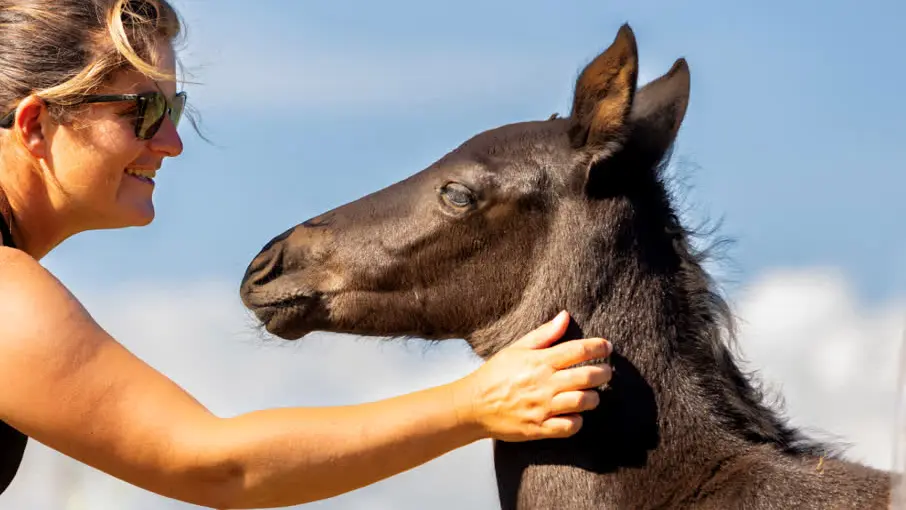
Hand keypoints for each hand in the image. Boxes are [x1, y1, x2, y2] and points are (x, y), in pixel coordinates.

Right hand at [451, 311, 611, 441]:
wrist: (473, 405)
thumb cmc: (495, 374)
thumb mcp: (517, 348)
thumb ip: (544, 334)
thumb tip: (565, 316)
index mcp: (539, 361)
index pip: (577, 350)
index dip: (598, 347)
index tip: (607, 347)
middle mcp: (543, 384)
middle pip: (586, 377)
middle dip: (604, 373)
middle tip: (606, 371)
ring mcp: (542, 407)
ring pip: (583, 402)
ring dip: (594, 398)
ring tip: (593, 394)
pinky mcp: (539, 428)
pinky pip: (569, 427)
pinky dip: (578, 421)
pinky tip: (575, 414)